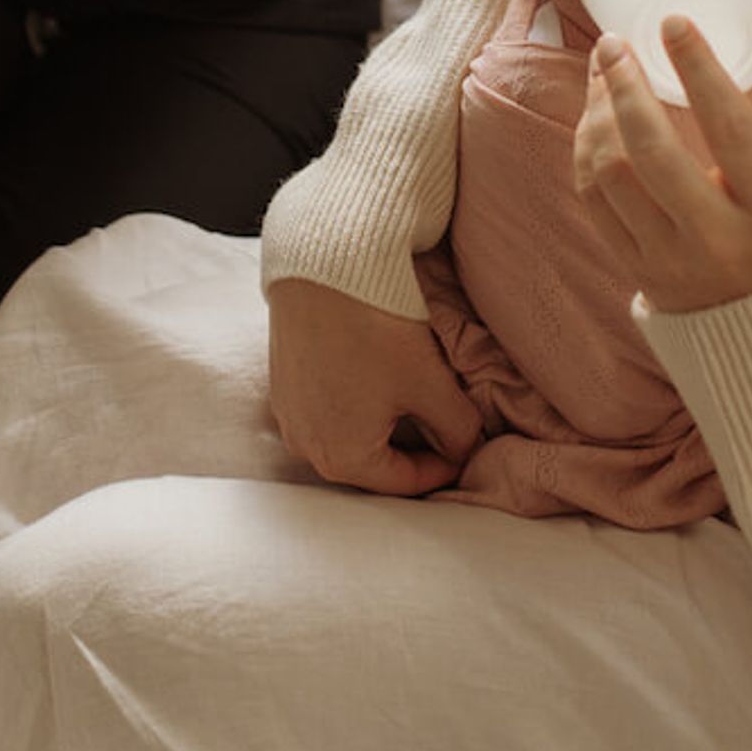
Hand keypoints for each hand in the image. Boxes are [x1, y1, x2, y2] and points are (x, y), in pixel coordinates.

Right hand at [268, 278, 482, 494]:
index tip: (468, 445)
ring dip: (384, 424)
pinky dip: (356, 402)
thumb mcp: (430, 385)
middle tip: (445, 423)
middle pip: (373, 463)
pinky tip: (377, 373)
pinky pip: (327, 409)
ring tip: (414, 394)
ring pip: (349, 434)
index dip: (445, 467)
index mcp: (343, 459)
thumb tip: (465, 447)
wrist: (323, 268)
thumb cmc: (376, 331)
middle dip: (412, 447)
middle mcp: (307, 446)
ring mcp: (289, 414)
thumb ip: (457, 430)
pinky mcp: (283, 383)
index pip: (405, 482)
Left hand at [573, 0, 751, 312]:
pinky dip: (587, 148)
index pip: (732, 127)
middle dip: (626, 87)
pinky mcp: (636, 268)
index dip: (699, 69)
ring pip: (613, 174)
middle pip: (654, 153)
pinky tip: (594, 115)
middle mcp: (723, 237)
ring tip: (604, 72)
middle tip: (613, 42)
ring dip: (598, 113)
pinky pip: (594, 198)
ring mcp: (673, 258)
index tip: (671, 21)